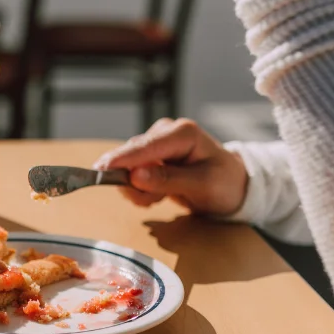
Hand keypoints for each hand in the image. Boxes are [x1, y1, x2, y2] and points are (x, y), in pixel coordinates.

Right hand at [94, 118, 248, 215]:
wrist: (232, 188)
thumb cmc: (224, 184)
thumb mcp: (202, 185)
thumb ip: (168, 180)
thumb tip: (136, 176)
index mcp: (183, 132)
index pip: (146, 146)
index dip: (123, 158)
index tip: (101, 169)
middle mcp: (165, 132)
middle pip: (131, 155)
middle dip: (134, 182)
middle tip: (152, 201)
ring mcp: (155, 143)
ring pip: (127, 167)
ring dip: (138, 189)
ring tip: (160, 198)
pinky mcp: (149, 156)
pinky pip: (130, 174)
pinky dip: (139, 190)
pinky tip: (157, 195)